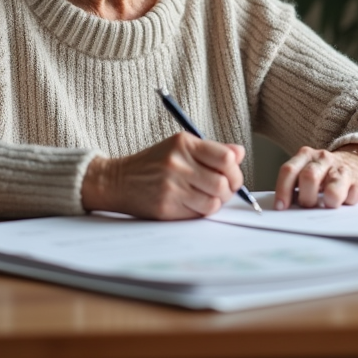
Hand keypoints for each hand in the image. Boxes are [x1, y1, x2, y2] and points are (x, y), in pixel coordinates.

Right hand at [81, 132, 245, 219]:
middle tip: (223, 190)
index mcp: (183, 143)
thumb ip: (211, 150)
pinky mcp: (166, 207)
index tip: (232, 175)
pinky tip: (194, 204)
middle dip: (229, 190)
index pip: (226, 158)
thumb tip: (239, 153)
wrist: (118, 180)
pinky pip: (199, 213)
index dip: (235, 170)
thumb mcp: (179, 147)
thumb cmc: (153, 164)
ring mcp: (171, 186)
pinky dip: (202, 211)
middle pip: (223, 182)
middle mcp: (177, 163)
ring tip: (208, 197)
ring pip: (214, 202)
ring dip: (216, 202)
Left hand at [274, 144, 357, 210]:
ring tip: (328, 205)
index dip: (283, 190)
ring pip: (332, 191)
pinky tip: (344, 201)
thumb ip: (296, 184)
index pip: (289, 170)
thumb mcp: (309, 170)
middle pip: (309, 177)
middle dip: (306, 199)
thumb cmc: (327, 173)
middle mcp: (323, 159)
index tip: (281, 207)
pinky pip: (350, 198)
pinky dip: (345, 204)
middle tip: (308, 207)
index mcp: (305, 156)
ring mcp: (342, 169)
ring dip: (327, 203)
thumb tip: (284, 208)